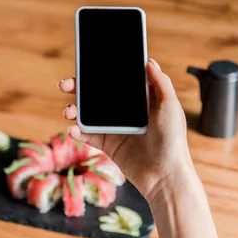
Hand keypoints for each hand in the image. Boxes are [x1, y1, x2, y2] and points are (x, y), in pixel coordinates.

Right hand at [59, 58, 194, 200]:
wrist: (164, 175)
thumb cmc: (172, 141)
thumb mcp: (170, 106)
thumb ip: (160, 83)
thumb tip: (149, 62)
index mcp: (140, 100)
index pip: (117, 82)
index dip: (101, 74)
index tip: (86, 67)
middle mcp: (125, 112)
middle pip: (97, 96)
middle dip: (79, 89)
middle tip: (65, 85)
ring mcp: (115, 129)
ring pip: (88, 115)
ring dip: (74, 110)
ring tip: (68, 112)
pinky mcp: (108, 145)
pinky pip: (87, 136)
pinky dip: (76, 132)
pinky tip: (72, 129)